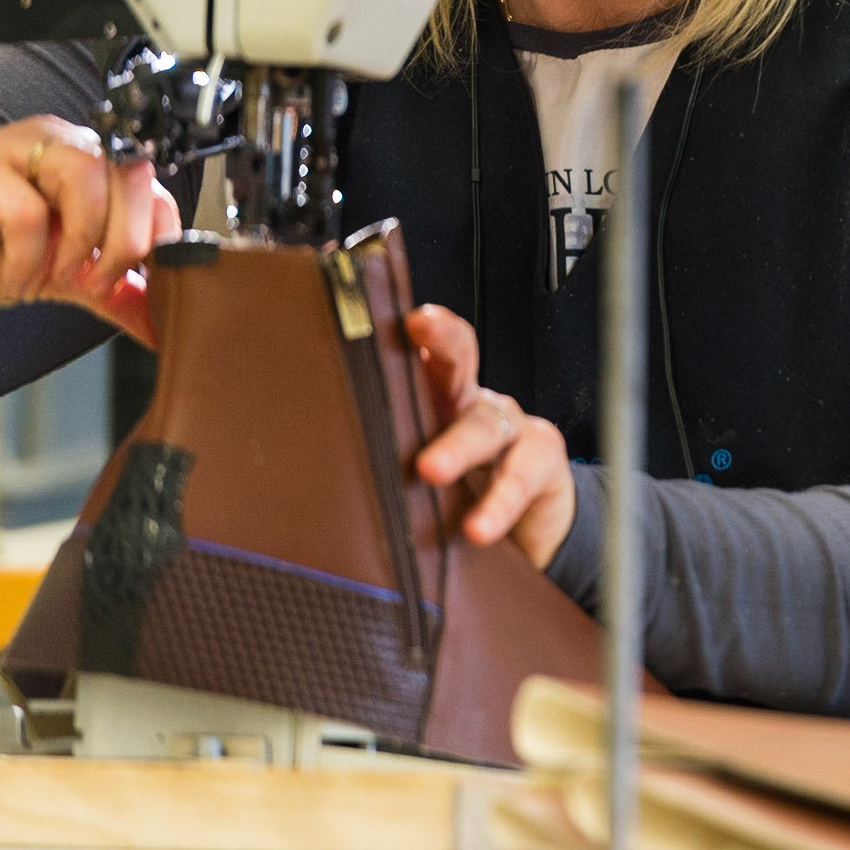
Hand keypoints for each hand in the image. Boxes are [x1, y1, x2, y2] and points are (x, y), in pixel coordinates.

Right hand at [0, 116, 181, 344]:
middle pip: (131, 174)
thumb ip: (115, 295)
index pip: (155, 188)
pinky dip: (29, 256)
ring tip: (60, 276)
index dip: (158, 237)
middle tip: (97, 284)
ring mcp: (18, 147)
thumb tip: (161, 327)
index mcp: (95, 165)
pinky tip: (17, 277)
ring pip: (87, 174)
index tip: (139, 280)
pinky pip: (25, 209)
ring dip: (85, 237)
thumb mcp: (65, 277)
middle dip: (127, 241)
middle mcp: (63, 144)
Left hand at [406, 303, 577, 569]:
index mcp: (436, 400)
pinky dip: (498, 504)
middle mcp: (474, 404)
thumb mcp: (421, 476)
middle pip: (460, 359)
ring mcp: (513, 429)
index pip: (422, 351)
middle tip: (421, 331)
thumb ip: (383, 465)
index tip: (396, 316)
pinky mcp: (544, 463)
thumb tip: (306, 481)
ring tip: (430, 471)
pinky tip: (478, 527)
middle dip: (443, 340)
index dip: (415, 329)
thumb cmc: (461, 497)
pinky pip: (521, 477)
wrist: (530, 533)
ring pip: (485, 426)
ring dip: (458, 446)